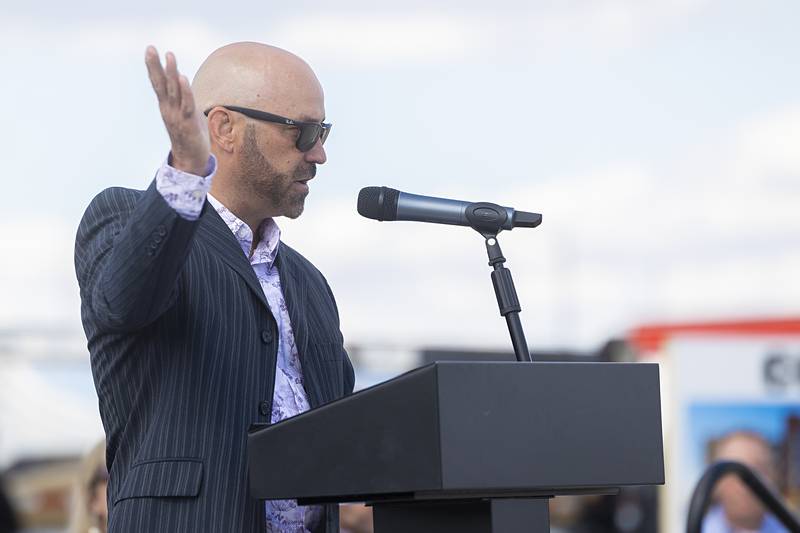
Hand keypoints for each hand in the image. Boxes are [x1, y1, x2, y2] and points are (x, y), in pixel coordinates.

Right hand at [145, 46, 209, 175]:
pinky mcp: (188, 123)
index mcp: (167, 105)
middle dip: (155, 66)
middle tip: (150, 48)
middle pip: (161, 84)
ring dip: (171, 73)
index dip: (154, 67)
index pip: (159, 83)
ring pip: (173, 91)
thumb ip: (185, 99)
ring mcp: (177, 116)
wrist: (191, 160)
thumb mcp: (187, 113)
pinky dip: (185, 91)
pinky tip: (183, 78)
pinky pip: (186, 104)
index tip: (150, 50)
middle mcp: (169, 109)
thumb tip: (184, 85)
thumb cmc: (191, 134)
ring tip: (169, 56)